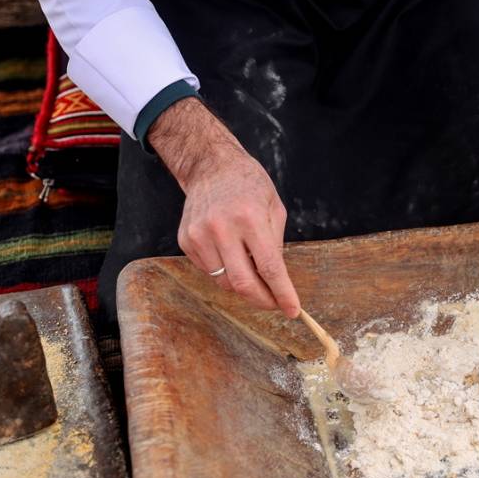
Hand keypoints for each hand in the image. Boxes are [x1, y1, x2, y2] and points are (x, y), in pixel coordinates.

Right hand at [148, 97, 300, 317]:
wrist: (211, 167)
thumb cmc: (249, 186)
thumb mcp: (274, 208)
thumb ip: (276, 245)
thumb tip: (277, 282)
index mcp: (249, 218)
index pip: (269, 267)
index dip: (282, 293)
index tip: (293, 310)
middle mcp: (221, 228)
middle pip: (242, 283)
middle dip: (262, 300)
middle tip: (275, 304)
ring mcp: (199, 235)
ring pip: (224, 282)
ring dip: (243, 287)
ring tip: (255, 275)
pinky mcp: (185, 241)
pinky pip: (209, 271)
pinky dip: (225, 272)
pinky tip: (232, 255)